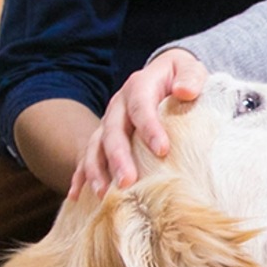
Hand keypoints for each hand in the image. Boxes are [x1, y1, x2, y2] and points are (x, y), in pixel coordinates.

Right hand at [73, 49, 205, 196]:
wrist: (164, 76)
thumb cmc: (180, 77)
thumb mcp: (188, 69)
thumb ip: (190, 77)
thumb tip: (185, 91)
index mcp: (138, 86)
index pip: (141, 107)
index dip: (149, 128)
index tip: (162, 150)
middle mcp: (118, 105)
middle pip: (113, 131)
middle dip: (118, 157)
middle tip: (127, 181)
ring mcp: (108, 122)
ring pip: (95, 147)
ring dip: (96, 170)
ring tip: (102, 194)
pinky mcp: (103, 139)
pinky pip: (87, 157)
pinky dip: (80, 176)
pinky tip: (75, 197)